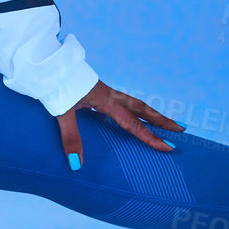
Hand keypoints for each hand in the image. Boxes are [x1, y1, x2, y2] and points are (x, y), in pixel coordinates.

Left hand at [56, 82, 184, 168]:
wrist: (47, 64)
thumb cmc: (55, 85)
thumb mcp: (62, 112)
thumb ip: (70, 138)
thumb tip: (76, 164)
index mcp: (106, 100)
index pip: (133, 123)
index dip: (150, 136)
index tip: (168, 146)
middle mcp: (110, 95)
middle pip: (142, 108)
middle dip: (161, 120)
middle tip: (181, 129)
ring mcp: (104, 91)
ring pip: (134, 103)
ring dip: (150, 113)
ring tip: (164, 122)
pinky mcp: (97, 90)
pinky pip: (122, 102)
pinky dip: (133, 110)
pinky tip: (131, 116)